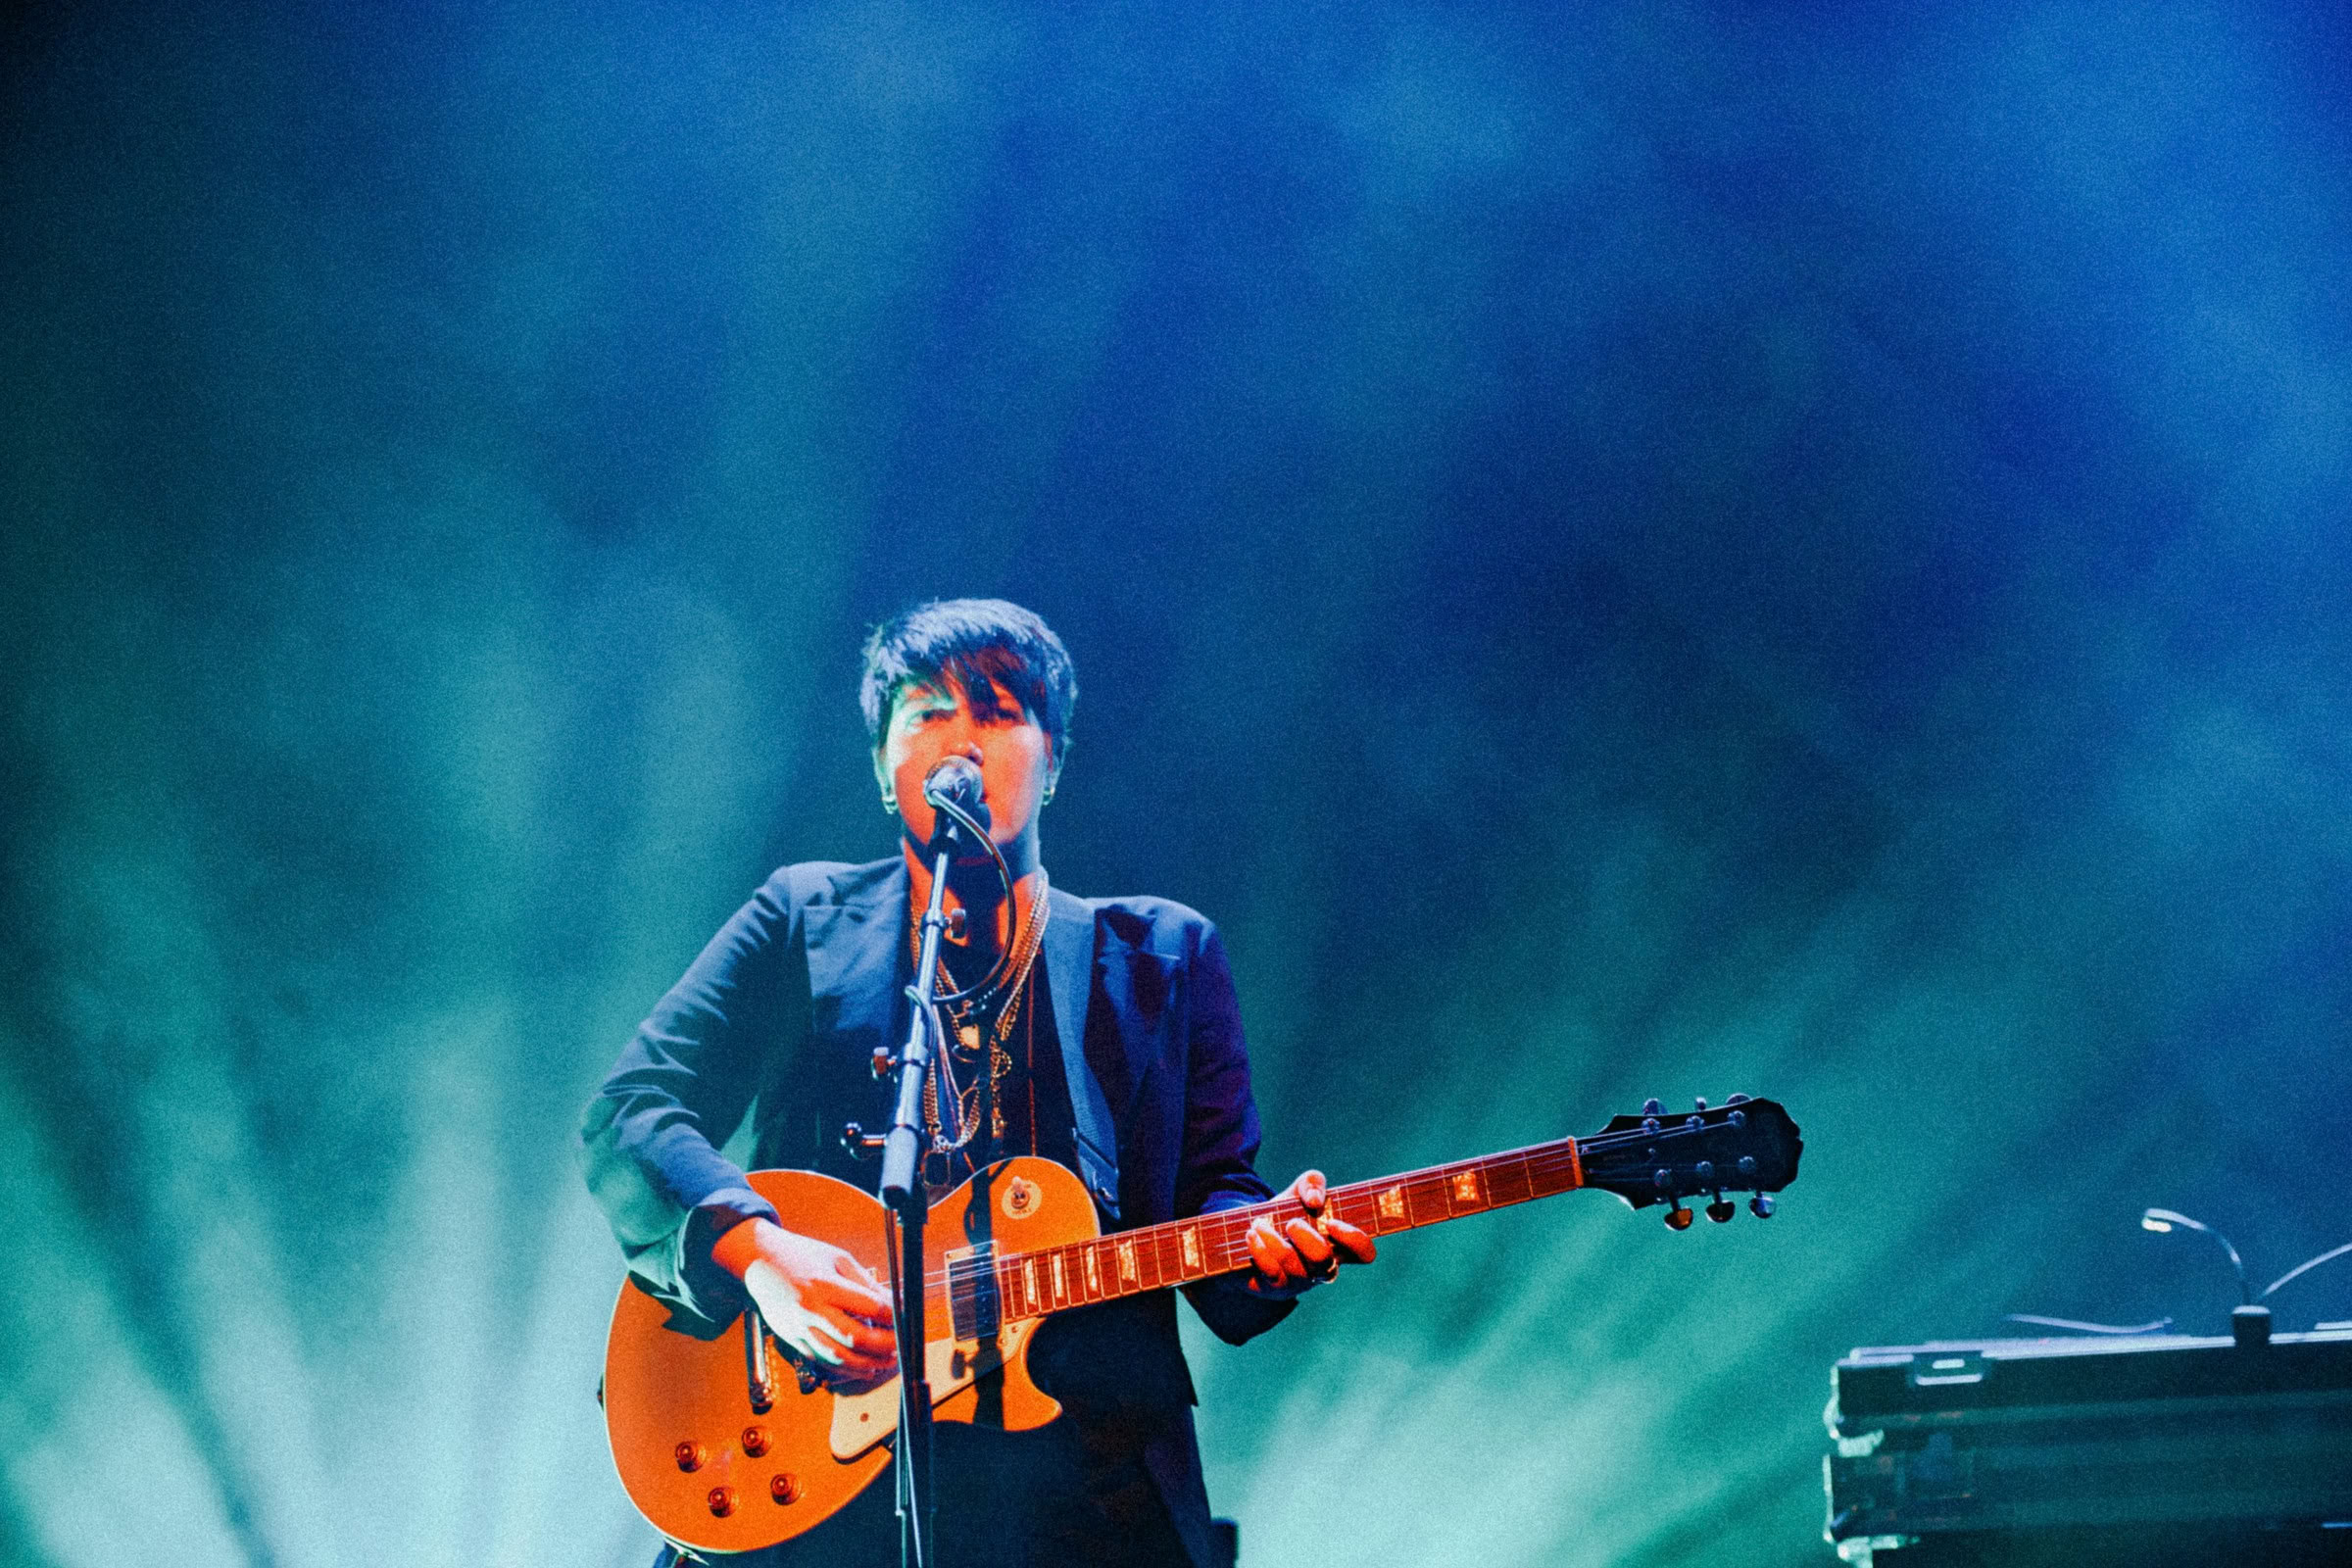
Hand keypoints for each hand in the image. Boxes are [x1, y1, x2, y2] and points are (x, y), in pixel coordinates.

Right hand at [713, 1219, 896, 1383]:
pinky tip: (862, 1368)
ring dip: (866, 1363)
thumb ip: (865, 1282)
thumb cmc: (799, 1255)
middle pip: (855, 1337)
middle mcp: (811, 1310)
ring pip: (838, 1356)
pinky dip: (844, 1369)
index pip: (868, 1306)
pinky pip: (821, 1361)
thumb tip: (891, 1301)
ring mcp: (800, 1328)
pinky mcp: (793, 1339)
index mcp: (825, 1285)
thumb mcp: (838, 1259)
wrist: (760, 1262)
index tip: (904, 1318)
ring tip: (886, 1361)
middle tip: (899, 1344)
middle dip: (883, 1344)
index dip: (892, 1316)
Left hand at [1244, 1170, 1375, 1297]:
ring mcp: (1299, 1281)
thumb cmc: (1285, 1213)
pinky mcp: (1275, 1287)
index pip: (1364, 1253)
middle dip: (1307, 1239)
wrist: (1252, 1233)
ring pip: (1294, 1267)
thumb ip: (1313, 1182)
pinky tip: (1252, 1234)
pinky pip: (1271, 1272)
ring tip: (1259, 1223)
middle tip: (1291, 1223)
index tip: (1332, 1222)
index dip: (1354, 1240)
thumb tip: (1315, 1200)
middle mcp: (1322, 1268)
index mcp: (1337, 1246)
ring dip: (1274, 1239)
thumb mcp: (1299, 1191)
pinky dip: (1260, 1249)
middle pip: (1326, 1263)